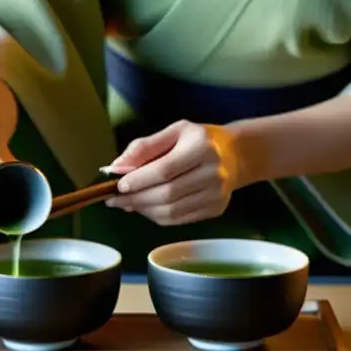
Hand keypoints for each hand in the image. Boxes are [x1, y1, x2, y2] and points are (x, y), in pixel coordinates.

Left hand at [104, 120, 240, 225]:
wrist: (235, 154)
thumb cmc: (198, 140)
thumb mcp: (174, 132)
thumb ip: (144, 147)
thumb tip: (116, 168)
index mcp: (202, 147)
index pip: (164, 170)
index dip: (138, 180)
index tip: (118, 185)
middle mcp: (214, 173)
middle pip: (167, 194)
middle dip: (136, 198)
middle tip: (115, 199)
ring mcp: (217, 194)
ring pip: (171, 211)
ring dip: (144, 210)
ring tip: (127, 203)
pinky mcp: (216, 209)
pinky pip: (179, 219)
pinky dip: (157, 216)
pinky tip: (146, 208)